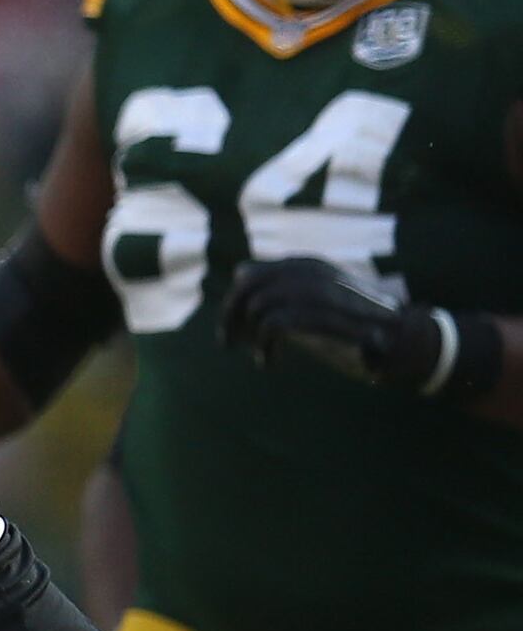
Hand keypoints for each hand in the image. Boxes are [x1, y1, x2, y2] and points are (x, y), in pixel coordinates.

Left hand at [218, 256, 488, 393]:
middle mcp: (316, 274)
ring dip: (248, 333)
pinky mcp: (332, 318)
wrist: (403, 341)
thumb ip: (277, 288)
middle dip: (230, 316)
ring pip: (261, 301)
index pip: (250, 275)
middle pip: (249, 285)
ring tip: (257, 354)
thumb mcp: (310, 304)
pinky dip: (264, 345)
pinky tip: (268, 362)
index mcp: (309, 268)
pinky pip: (278, 322)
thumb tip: (240, 270)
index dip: (233, 302)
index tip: (230, 330)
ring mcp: (326, 293)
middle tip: (227, 344)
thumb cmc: (353, 325)